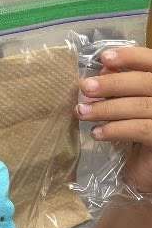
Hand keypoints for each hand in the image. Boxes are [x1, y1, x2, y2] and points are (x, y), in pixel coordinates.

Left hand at [76, 46, 151, 193]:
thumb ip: (123, 88)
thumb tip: (102, 71)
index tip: (104, 58)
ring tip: (82, 112)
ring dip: (106, 108)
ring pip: (140, 106)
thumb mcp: (131, 106)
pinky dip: (116, 129)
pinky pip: (141, 129)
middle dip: (112, 83)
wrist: (149, 171)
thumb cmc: (142, 136)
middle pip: (146, 82)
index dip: (131, 56)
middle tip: (85, 87)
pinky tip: (97, 133)